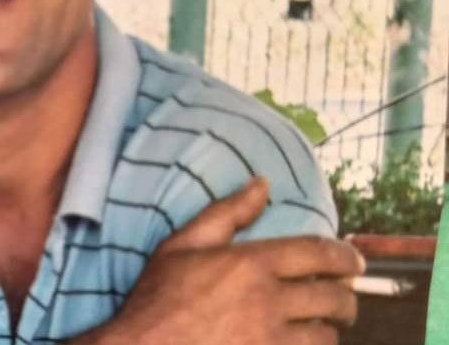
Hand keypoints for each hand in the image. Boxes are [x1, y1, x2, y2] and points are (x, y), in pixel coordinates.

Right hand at [69, 178, 364, 344]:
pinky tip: (301, 344)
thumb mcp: (182, 244)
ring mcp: (270, 339)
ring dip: (330, 329)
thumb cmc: (157, 298)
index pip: (319, 253)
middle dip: (346, 297)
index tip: (354, 262)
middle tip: (341, 298)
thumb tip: (260, 183)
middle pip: (334, 298)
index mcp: (252, 264)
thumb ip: (226, 213)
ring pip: (326, 335)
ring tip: (323, 325)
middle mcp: (269, 301)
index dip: (345, 256)